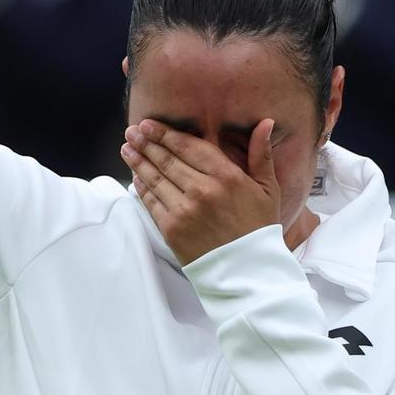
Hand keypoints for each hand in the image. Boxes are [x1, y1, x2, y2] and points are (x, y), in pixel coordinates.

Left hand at [121, 118, 280, 264]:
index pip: (188, 146)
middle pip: (167, 159)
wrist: (247, 271)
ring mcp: (184, 210)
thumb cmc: (259, 228)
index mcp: (226, 176)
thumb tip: (265, 122)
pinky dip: (141, 186)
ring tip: (127, 148)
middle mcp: (202, 190)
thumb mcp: (268, 189)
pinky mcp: (171, 229)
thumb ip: (262, 154)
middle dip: (146, 142)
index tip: (150, 124)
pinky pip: (151, 201)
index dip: (165, 133)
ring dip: (138, 161)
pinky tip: (135, 176)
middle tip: (132, 131)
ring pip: (155, 178)